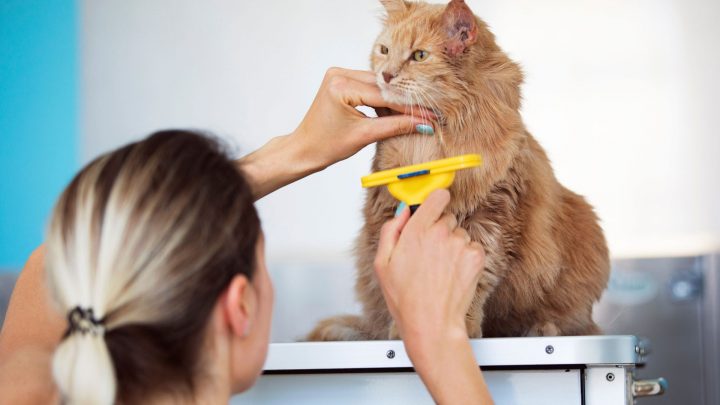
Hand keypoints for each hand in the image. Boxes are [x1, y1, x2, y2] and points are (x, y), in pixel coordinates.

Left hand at [238, 68, 434, 199]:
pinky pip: (368, 86)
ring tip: (414, 112)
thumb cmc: (326, 145)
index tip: (428, 115)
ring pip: (377, 85)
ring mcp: (338, 75)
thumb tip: (422, 123)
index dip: (408, 107)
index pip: (383, 95)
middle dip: (403, 101)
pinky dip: (381, 97)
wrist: (304, 149)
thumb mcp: (365, 136)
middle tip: (427, 112)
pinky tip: (395, 108)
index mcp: (341, 86)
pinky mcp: (340, 80)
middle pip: (382, 86)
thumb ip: (396, 126)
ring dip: (393, 99)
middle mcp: (338, 74)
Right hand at [374, 189, 483, 341]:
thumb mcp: (382, 264)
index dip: (436, 202)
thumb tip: (403, 212)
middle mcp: (440, 233)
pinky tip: (453, 274)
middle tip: (430, 255)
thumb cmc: (405, 298)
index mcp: (416, 230)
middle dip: (440, 231)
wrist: (431, 323)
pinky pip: (473, 247)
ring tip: (441, 270)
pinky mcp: (476, 256)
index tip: (434, 207)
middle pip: (447, 218)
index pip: (437, 197)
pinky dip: (466, 258)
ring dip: (453, 246)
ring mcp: (460, 244)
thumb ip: (391, 231)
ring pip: (460, 235)